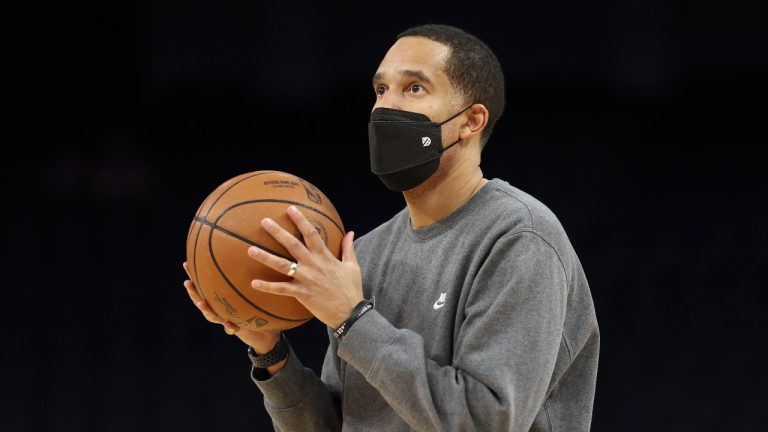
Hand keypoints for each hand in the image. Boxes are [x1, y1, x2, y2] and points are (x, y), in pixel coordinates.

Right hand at [182, 262, 280, 354]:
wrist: (264, 333)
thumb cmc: (257, 309)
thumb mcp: (253, 291)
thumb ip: (248, 277)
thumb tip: (248, 251)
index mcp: (221, 299)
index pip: (204, 286)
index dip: (194, 276)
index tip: (186, 264)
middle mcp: (220, 309)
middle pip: (202, 300)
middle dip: (193, 292)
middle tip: (187, 282)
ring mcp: (226, 320)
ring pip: (212, 315)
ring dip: (206, 310)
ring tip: (201, 303)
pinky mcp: (236, 330)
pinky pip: (231, 329)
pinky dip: (230, 327)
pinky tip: (230, 325)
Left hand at [247, 205, 362, 328]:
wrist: (350, 312)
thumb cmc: (351, 289)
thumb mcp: (352, 266)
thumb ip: (348, 248)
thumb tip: (351, 233)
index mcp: (325, 256)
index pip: (311, 233)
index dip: (301, 220)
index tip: (290, 209)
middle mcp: (313, 265)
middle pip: (292, 245)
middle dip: (278, 232)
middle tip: (264, 221)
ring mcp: (306, 279)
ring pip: (282, 265)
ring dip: (265, 257)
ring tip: (250, 250)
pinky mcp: (301, 293)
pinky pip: (281, 289)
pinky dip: (267, 287)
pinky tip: (253, 283)